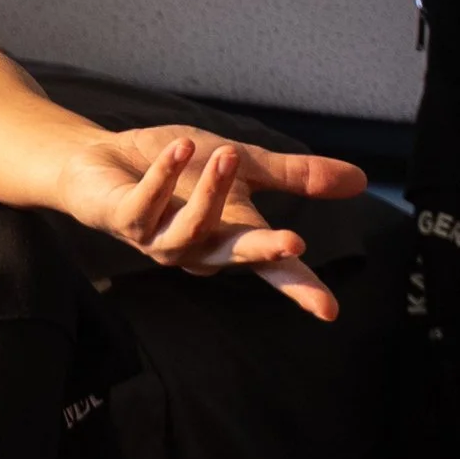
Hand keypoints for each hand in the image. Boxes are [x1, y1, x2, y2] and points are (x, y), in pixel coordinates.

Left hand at [59, 129, 363, 318]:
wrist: (100, 159)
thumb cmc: (175, 169)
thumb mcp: (244, 164)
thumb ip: (295, 176)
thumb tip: (359, 180)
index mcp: (230, 238)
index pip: (271, 269)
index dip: (299, 288)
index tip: (328, 309)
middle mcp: (196, 248)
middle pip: (234, 259)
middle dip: (262, 253)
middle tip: (295, 244)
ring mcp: (158, 239)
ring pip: (190, 230)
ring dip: (211, 194)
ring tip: (227, 156)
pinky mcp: (123, 220)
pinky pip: (145, 206)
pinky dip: (163, 178)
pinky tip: (180, 150)